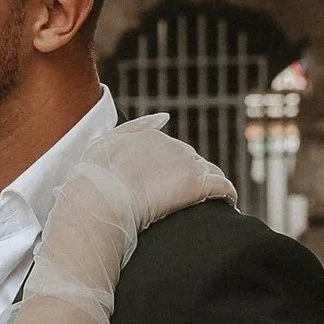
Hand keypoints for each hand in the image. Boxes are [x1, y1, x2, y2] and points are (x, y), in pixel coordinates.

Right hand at [91, 114, 236, 227]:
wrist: (101, 199)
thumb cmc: (95, 176)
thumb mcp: (104, 143)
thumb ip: (133, 128)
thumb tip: (164, 117)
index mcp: (151, 137)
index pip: (172, 150)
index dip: (172, 168)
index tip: (166, 185)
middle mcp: (173, 146)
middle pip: (192, 160)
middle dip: (191, 177)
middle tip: (183, 200)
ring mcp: (187, 165)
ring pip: (210, 172)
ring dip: (210, 185)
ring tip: (208, 204)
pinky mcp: (198, 185)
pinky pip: (224, 187)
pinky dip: (228, 195)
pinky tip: (228, 205)